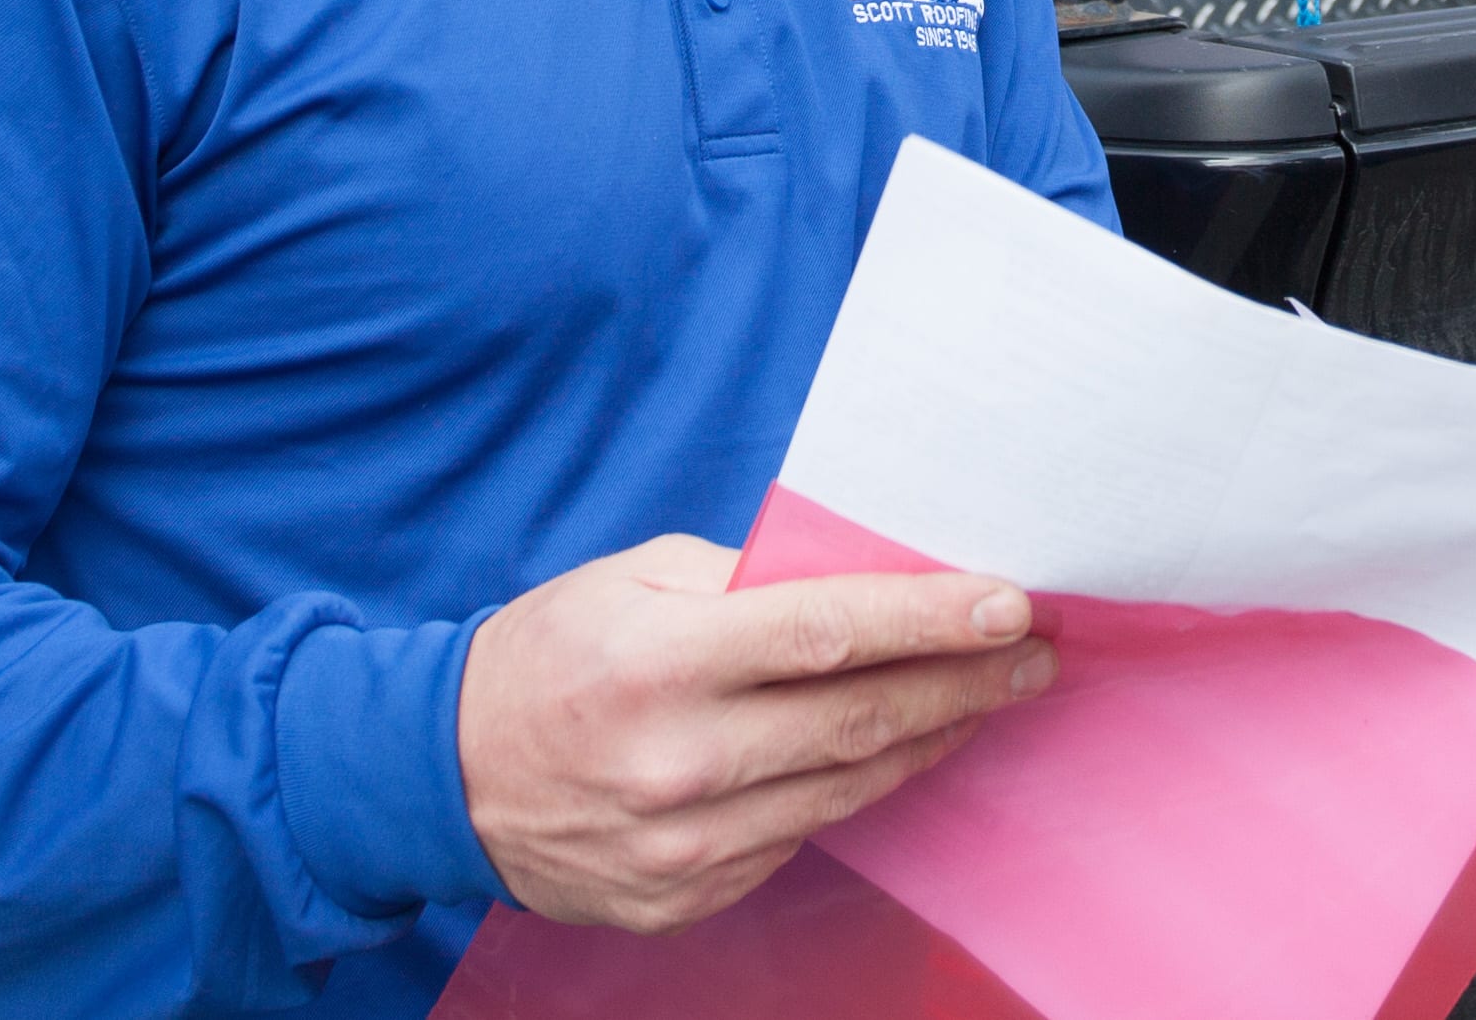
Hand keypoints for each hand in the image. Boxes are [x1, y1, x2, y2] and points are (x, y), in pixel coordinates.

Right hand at [454, 532, 1052, 930]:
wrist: (442, 776)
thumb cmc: (552, 653)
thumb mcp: (637, 578)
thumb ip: (751, 579)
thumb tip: (872, 577)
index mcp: (661, 662)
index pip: (829, 633)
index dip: (930, 620)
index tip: (1009, 604)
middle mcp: (676, 762)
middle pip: (857, 720)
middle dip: (962, 683)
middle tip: (1032, 654)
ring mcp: (682, 846)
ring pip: (844, 789)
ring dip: (928, 738)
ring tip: (985, 698)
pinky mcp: (684, 898)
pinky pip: (797, 840)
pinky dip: (851, 792)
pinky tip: (893, 753)